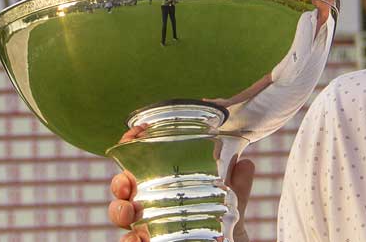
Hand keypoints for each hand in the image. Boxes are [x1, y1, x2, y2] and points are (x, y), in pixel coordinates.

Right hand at [108, 154, 255, 241]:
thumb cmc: (224, 228)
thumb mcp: (233, 204)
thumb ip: (238, 185)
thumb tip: (246, 162)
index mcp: (165, 188)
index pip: (143, 165)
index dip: (133, 148)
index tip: (135, 134)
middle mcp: (151, 207)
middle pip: (125, 191)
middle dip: (119, 183)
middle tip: (126, 182)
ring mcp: (146, 229)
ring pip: (122, 218)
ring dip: (119, 210)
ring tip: (129, 210)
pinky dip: (129, 239)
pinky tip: (136, 237)